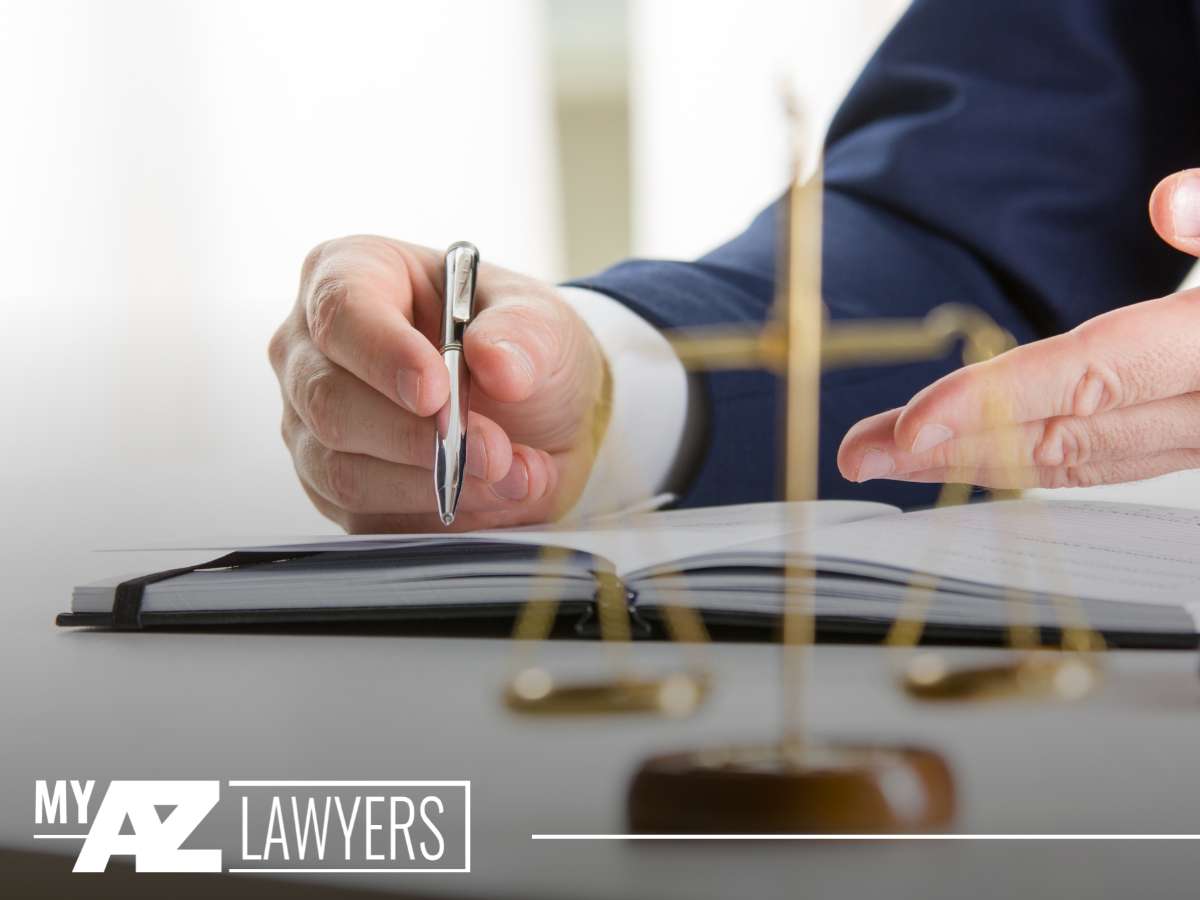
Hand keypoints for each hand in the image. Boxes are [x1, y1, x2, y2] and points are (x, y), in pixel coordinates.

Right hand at [269, 236, 606, 531]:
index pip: (341, 310)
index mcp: (352, 275)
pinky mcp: (332, 488)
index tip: (437, 391)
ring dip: (435, 484)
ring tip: (512, 475)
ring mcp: (313, 424)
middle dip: (418, 437)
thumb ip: (525, 335)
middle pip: (330, 402)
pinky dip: (436, 515)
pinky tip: (491, 497)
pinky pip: (366, 517)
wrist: (539, 416)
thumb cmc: (521, 348)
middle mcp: (313, 350)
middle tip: (494, 450)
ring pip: (343, 471)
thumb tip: (498, 364)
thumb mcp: (544, 324)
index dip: (384, 354)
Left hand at [838, 169, 1199, 489]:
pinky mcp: (1191, 438)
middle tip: (861, 454)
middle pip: (1057, 436)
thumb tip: (1170, 199)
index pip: (1087, 377)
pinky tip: (970, 454)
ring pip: (1075, 463)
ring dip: (975, 462)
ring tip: (894, 460)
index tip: (909, 426)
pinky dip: (1027, 461)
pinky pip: (1101, 463)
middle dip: (948, 449)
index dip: (991, 401)